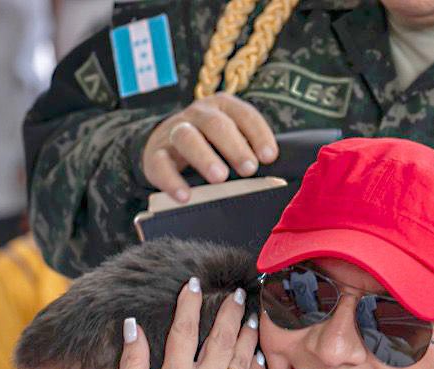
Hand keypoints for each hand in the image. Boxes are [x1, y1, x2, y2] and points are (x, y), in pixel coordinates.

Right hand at [112, 278, 265, 368]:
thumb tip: (133, 325)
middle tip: (238, 294)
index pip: (184, 329)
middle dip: (231, 312)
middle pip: (221, 339)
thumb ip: (132, 362)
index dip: (190, 302)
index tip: (195, 283)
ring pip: (243, 360)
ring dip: (249, 335)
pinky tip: (258, 356)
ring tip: (253, 316)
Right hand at [141, 94, 278, 201]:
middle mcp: (198, 115)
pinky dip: (172, 181)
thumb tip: (278, 174)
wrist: (164, 144)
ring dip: (205, 157)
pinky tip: (185, 196)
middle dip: (234, 146)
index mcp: (222, 107)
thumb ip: (249, 150)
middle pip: (216, 124)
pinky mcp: (155, 154)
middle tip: (249, 168)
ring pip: (187, 138)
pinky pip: (161, 165)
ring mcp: (174, 132)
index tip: (269, 157)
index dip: (258, 134)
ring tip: (220, 178)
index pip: (243, 114)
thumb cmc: (209, 145)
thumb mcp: (230, 139)